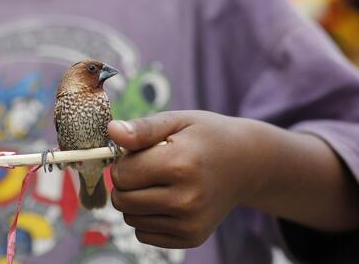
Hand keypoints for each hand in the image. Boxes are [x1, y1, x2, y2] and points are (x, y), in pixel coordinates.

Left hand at [108, 111, 256, 248]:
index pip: (122, 174)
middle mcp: (186, 199)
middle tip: (146, 168)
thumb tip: (112, 132)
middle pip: (122, 200)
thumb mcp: (178, 120)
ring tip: (159, 182)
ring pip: (130, 218)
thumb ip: (143, 128)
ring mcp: (190, 223)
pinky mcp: (191, 238)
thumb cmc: (206, 137)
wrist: (246, 164)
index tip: (139, 152)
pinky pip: (144, 234)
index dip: (123, 161)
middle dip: (125, 182)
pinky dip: (146, 217)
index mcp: (181, 165)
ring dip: (135, 200)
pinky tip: (166, 199)